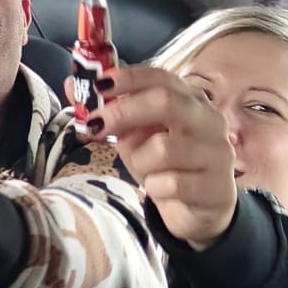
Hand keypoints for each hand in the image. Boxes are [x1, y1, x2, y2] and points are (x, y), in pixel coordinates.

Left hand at [95, 65, 237, 249]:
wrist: (198, 209)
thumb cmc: (165, 165)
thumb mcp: (134, 136)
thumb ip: (109, 111)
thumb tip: (70, 85)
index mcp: (190, 100)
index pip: (161, 77)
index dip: (127, 78)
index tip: (96, 86)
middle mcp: (209, 120)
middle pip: (166, 102)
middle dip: (123, 112)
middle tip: (95, 125)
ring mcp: (217, 153)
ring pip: (164, 148)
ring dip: (140, 160)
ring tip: (143, 168)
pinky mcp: (216, 187)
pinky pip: (170, 183)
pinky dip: (154, 187)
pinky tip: (160, 188)